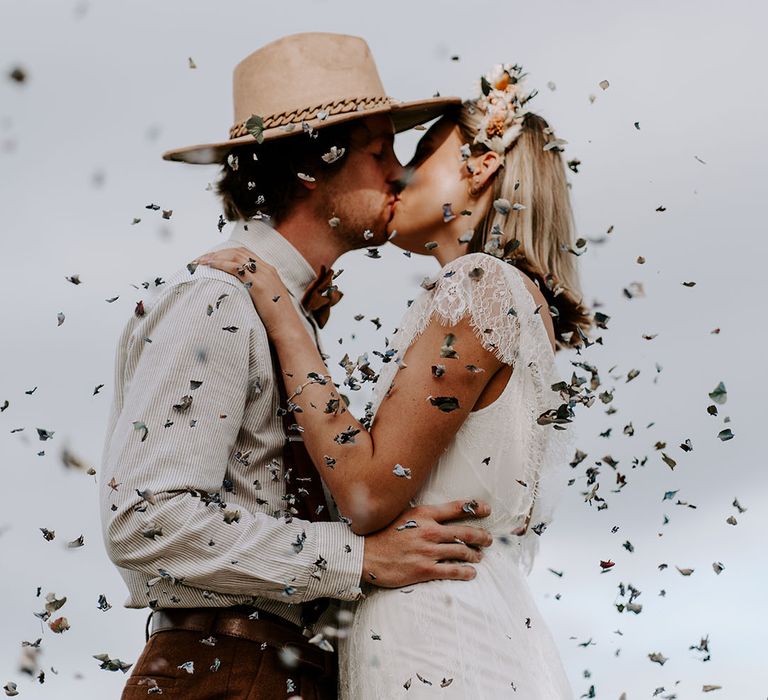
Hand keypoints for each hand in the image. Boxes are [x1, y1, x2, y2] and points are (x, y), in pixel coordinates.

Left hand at [194, 248, 289, 334]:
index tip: (211, 259)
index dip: (226, 254)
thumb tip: (240, 295)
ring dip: (215, 257)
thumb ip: (256, 292)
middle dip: (217, 253)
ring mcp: (263, 275)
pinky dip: (220, 264)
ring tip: (200, 262)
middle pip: (238, 252)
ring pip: (235, 256)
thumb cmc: (277, 320)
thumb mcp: (267, 301)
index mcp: (269, 271)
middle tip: (201, 259)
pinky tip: (209, 266)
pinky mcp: (258, 284)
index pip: (245, 254)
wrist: (288, 329)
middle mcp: (267, 269)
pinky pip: (235, 268)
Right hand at [360, 499, 492, 587]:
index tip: (487, 510)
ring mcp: (427, 551)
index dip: (476, 508)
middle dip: (482, 535)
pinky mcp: (425, 569)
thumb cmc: (382, 534)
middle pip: (465, 531)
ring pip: (461, 551)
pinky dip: (465, 572)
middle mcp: (429, 530)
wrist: (365, 555)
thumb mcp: (403, 515)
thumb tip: (440, 516)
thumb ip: (422, 515)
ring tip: (479, 556)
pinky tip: (471, 573)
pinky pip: (452, 570)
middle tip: (488, 539)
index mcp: (423, 514)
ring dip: (475, 555)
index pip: (456, 508)